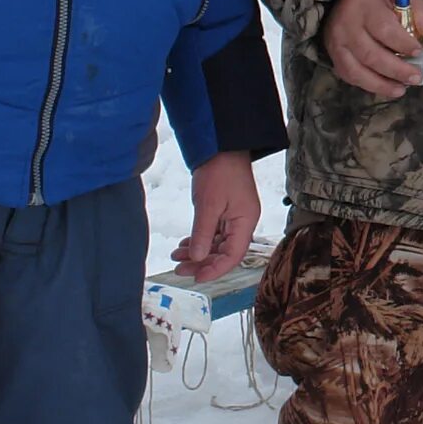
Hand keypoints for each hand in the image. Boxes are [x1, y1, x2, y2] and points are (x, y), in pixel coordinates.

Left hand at [171, 151, 260, 282]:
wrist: (221, 146)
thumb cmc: (219, 172)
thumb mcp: (208, 205)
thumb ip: (203, 234)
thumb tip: (197, 259)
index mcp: (246, 221)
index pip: (233, 255)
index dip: (215, 269)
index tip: (196, 277)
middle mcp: (243, 222)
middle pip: (225, 252)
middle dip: (203, 262)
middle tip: (180, 268)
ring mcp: (234, 216)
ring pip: (217, 244)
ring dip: (198, 252)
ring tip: (176, 256)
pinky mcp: (225, 210)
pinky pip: (214, 233)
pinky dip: (200, 240)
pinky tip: (184, 244)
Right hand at [324, 0, 422, 97]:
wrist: (341, 1)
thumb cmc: (375, 0)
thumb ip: (419, 10)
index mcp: (365, 7)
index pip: (383, 28)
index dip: (402, 43)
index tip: (418, 51)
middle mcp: (347, 27)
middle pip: (370, 54)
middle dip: (396, 69)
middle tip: (415, 77)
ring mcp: (337, 44)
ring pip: (357, 70)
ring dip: (381, 84)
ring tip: (402, 89)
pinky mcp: (334, 57)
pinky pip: (350, 76)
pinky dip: (369, 85)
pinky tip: (386, 88)